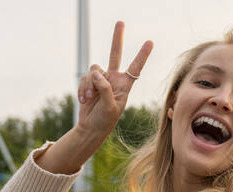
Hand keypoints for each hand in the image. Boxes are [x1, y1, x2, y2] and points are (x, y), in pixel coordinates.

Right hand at [77, 21, 152, 137]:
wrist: (91, 127)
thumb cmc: (105, 120)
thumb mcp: (110, 107)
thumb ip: (105, 89)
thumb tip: (97, 74)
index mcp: (125, 86)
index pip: (135, 68)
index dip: (142, 55)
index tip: (150, 42)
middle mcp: (114, 79)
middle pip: (115, 54)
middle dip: (117, 39)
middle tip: (120, 22)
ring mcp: (101, 80)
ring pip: (94, 70)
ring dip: (89, 84)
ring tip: (89, 98)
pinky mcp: (89, 82)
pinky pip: (84, 78)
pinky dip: (82, 88)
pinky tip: (84, 100)